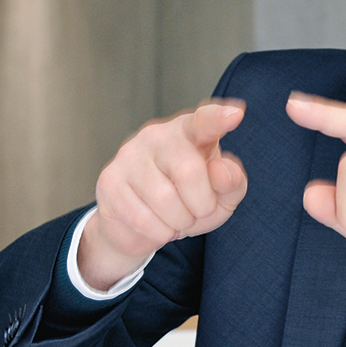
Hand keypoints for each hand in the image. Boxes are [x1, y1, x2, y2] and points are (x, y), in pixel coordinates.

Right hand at [78, 101, 246, 290]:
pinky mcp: (110, 181)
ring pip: (165, 199)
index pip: (205, 121)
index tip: (235, 114)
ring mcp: (129, 155)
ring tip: (176, 218)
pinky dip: (159, 232)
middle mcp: (158, 135)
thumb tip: (220, 171)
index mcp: (190, 131)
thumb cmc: (189, 201)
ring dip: (180, 222)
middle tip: (197, 210)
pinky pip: (143, 218)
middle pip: (190, 172)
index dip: (218, 119)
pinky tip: (157, 225)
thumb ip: (232, 182)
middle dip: (202, 205)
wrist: (142, 226)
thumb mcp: (221, 197)